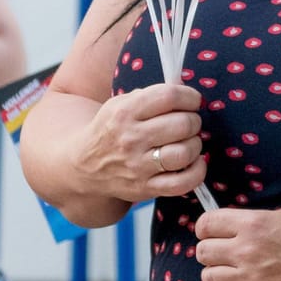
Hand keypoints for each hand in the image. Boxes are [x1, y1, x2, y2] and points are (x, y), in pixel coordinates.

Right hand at [76, 83, 206, 205]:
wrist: (83, 166)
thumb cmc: (111, 129)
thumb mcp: (120, 103)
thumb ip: (152, 95)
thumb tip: (187, 91)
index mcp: (126, 112)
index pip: (170, 96)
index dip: (190, 96)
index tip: (192, 101)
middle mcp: (131, 139)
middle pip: (183, 124)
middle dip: (194, 120)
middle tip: (189, 123)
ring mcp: (137, 167)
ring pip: (184, 153)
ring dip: (195, 145)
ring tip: (189, 142)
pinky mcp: (144, 189)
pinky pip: (182, 183)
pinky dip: (196, 172)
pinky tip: (194, 163)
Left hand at [196, 204, 280, 280]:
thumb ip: (262, 219)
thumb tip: (244, 227)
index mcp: (255, 223)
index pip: (207, 224)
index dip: (206, 226)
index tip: (211, 229)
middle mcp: (248, 251)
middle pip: (203, 252)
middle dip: (210, 250)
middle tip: (222, 251)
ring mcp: (254, 280)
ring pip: (209, 279)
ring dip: (217, 274)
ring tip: (231, 272)